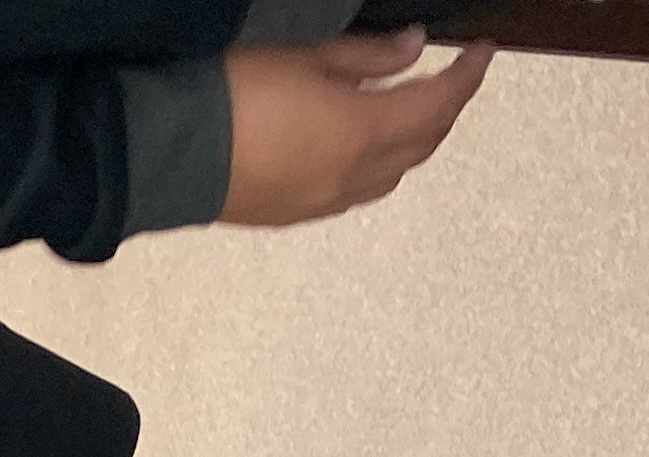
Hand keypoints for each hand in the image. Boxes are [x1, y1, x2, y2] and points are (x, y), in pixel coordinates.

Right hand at [220, 35, 492, 228]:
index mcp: (362, 131)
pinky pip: (354, 194)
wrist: (167, 155)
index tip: (482, 53)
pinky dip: (373, 167)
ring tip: (406, 113)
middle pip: (423, 147)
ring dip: (411, 145)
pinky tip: (359, 148)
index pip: (439, 104)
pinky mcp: (293, 215)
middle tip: (450, 80)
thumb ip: (367, 56)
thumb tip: (411, 49)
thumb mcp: (305, 55)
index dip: (468, 76)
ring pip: (392, 175)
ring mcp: (324, 202)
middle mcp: (353, 176)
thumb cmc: (230, 96)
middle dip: (445, 111)